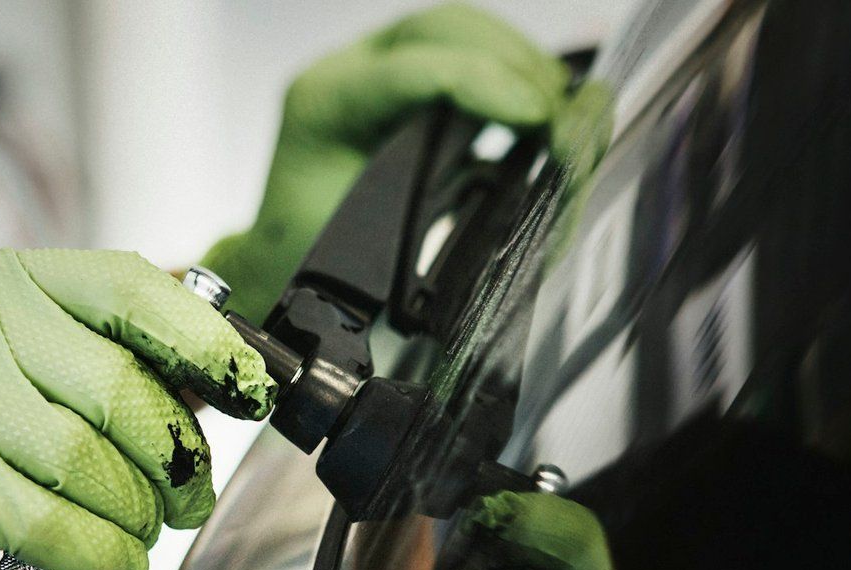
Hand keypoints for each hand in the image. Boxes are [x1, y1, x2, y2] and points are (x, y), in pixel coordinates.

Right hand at [0, 247, 273, 569]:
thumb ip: (77, 357)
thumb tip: (201, 375)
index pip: (124, 284)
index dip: (201, 339)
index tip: (246, 385)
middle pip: (117, 383)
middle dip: (174, 455)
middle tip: (186, 493)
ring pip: (86, 458)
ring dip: (136, 513)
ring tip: (141, 533)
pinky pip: (45, 519)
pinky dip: (98, 552)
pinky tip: (112, 563)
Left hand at [202, 3, 571, 322]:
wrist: (286, 258)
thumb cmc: (310, 260)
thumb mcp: (358, 254)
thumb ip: (432, 230)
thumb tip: (533, 209)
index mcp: (325, 105)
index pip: (412, 70)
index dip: (483, 85)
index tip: (538, 116)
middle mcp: (347, 72)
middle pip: (444, 29)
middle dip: (515, 65)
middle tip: (563, 120)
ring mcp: (376, 68)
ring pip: (462, 30)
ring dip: (522, 65)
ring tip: (565, 115)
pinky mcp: (406, 81)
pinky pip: (469, 54)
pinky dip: (515, 79)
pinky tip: (546, 113)